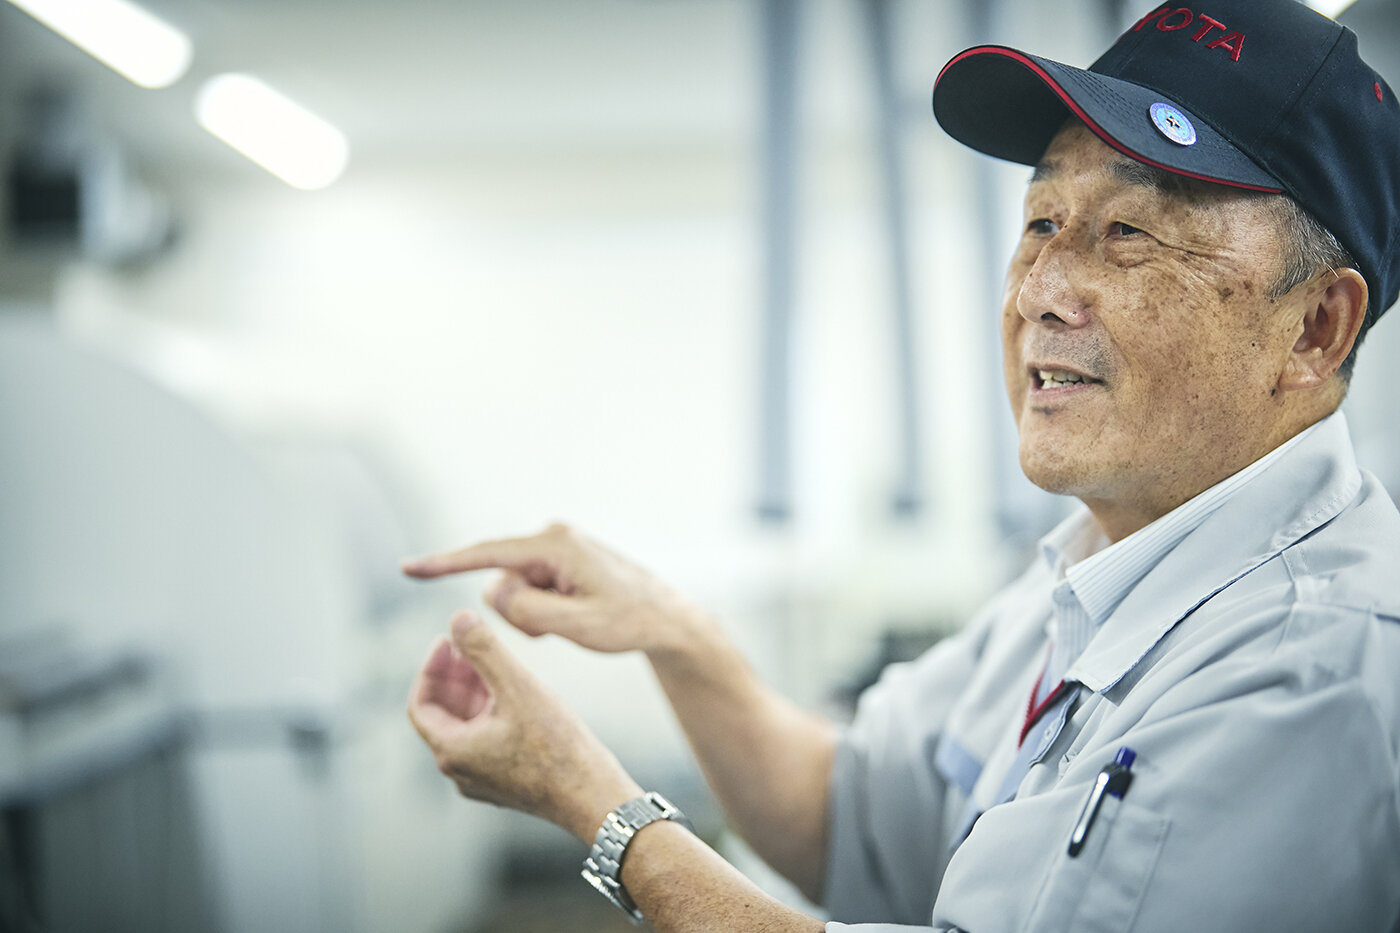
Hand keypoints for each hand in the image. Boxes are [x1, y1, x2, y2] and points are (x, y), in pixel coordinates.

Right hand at [401, 523, 705, 655]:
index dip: (443, 564)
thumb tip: (492, 592)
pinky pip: (529, 591)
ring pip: (514, 591)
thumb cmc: (628, 622)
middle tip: (562, 627)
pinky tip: (576, 614)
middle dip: (518, 613)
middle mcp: (551, 537)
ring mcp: (555, 546)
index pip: (486, 555)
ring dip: (532, 615)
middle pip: (501, 581)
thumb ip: (527, 612)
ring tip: (575, 619)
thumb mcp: (578, 627)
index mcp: (554, 546)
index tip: (407, 569)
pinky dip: (542, 611)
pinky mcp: (558, 558)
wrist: (665, 617)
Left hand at [407, 609, 640, 838]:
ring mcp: (484, 780)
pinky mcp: (506, 783)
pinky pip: (486, 740)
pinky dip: (491, 712)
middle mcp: (461, 772)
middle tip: (471, 643)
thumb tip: (458, 617)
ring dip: (474, 693)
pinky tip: (516, 692)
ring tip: (494, 662)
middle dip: (454, 676)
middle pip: (443, 715)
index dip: (430, 668)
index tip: (448, 641)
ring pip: (466, 727)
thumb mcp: (518, 687)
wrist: (594, 796)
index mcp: (453, 752)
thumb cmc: (557, 747)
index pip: (421, 705)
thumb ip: (486, 650)